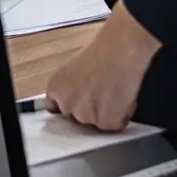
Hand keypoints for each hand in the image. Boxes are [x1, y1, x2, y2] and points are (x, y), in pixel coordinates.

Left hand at [44, 0, 160, 130]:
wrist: (120, 51)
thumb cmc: (101, 51)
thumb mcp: (74, 67)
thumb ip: (70, 85)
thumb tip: (76, 95)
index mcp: (55, 88)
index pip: (54, 108)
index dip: (70, 104)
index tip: (77, 103)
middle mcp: (66, 105)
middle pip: (76, 117)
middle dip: (88, 109)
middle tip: (101, 93)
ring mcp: (86, 116)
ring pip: (96, 122)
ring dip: (104, 113)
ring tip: (114, 91)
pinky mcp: (106, 123)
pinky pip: (114, 125)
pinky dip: (120, 116)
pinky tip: (122, 98)